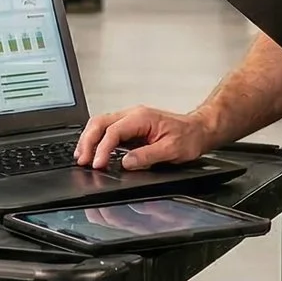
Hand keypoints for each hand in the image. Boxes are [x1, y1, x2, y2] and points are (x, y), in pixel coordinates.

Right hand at [76, 104, 215, 169]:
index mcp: (142, 118)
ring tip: (82, 157)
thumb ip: (147, 156)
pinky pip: (107, 130)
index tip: (98, 164)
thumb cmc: (189, 137)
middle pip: (100, 123)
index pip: (113, 131)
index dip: (102, 149)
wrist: (199, 129)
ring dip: (89, 140)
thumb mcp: (172, 150)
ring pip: (100, 124)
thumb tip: (126, 163)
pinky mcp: (130, 127)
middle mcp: (133, 115)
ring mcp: (130, 120)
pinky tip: (93, 151)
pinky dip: (96, 140)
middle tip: (83, 160)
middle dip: (87, 141)